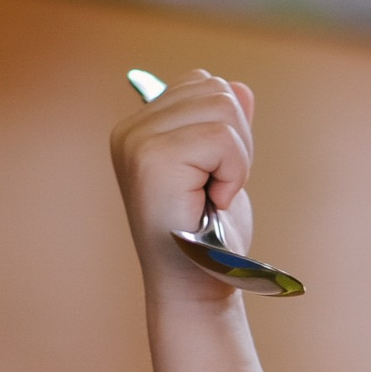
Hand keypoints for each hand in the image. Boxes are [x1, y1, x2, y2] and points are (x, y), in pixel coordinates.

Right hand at [109, 69, 259, 307]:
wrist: (196, 287)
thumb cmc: (209, 239)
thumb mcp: (221, 172)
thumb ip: (223, 129)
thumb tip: (240, 88)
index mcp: (140, 129)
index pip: (201, 83)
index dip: (228, 128)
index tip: (215, 176)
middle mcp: (130, 130)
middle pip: (215, 89)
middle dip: (237, 140)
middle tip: (218, 188)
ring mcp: (136, 142)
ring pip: (222, 106)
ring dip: (237, 157)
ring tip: (215, 194)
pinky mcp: (151, 158)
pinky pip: (221, 136)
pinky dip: (234, 171)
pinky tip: (215, 201)